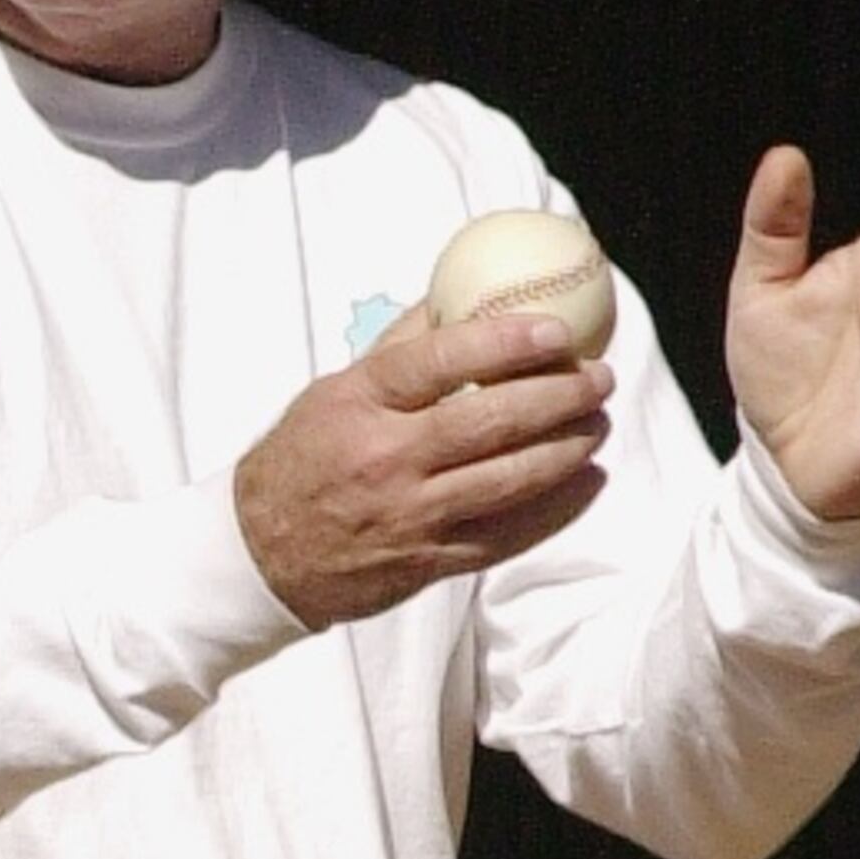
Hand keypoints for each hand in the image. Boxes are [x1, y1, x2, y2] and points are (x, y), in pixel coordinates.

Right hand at [232, 302, 612, 627]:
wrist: (261, 555)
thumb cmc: (303, 459)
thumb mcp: (335, 391)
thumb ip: (401, 348)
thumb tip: (462, 296)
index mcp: (361, 402)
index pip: (443, 361)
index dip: (507, 343)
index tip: (556, 332)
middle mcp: (387, 459)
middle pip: (490, 422)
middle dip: (557, 397)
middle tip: (598, 379)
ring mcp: (410, 516)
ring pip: (509, 481)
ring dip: (567, 450)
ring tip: (598, 424)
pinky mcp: (429, 562)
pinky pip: (507, 535)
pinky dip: (556, 509)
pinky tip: (586, 483)